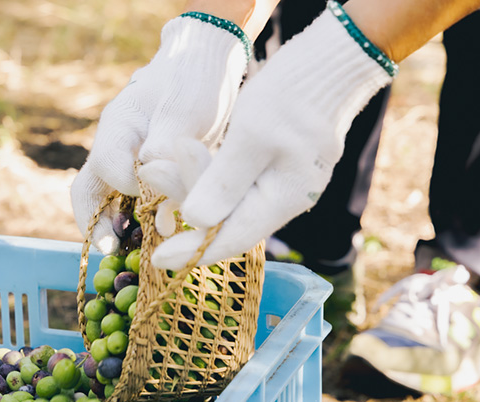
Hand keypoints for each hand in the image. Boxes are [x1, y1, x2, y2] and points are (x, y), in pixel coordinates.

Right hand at [71, 12, 250, 253]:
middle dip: (95, 223)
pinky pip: (132, 210)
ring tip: (133, 253)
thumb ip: (167, 136)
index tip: (158, 198)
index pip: (108, 165)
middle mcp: (113, 150)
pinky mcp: (143, 181)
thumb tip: (149, 171)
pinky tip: (161, 241)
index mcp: (117, 127)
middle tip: (111, 248)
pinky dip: (141, 228)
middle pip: (88, 191)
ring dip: (117, 231)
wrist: (202, 72)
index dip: (129, 186)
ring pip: (106, 205)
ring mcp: (125, 167)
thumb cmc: (193, 81)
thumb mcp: (186, 103)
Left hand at [152, 3, 395, 269]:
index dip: (192, 252)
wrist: (332, 62)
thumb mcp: (251, 138)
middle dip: (183, 198)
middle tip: (147, 176)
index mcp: (282, 200)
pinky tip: (183, 158)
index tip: (157, 260)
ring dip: (189, 182)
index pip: (231, 239)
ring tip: (153, 165)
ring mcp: (281, 183)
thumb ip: (224, 183)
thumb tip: (195, 222)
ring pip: (227, 198)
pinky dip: (206, 173)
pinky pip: (234, 181)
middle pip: (225, 217)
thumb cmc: (292, 96)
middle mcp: (283, 199)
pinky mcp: (274, 165)